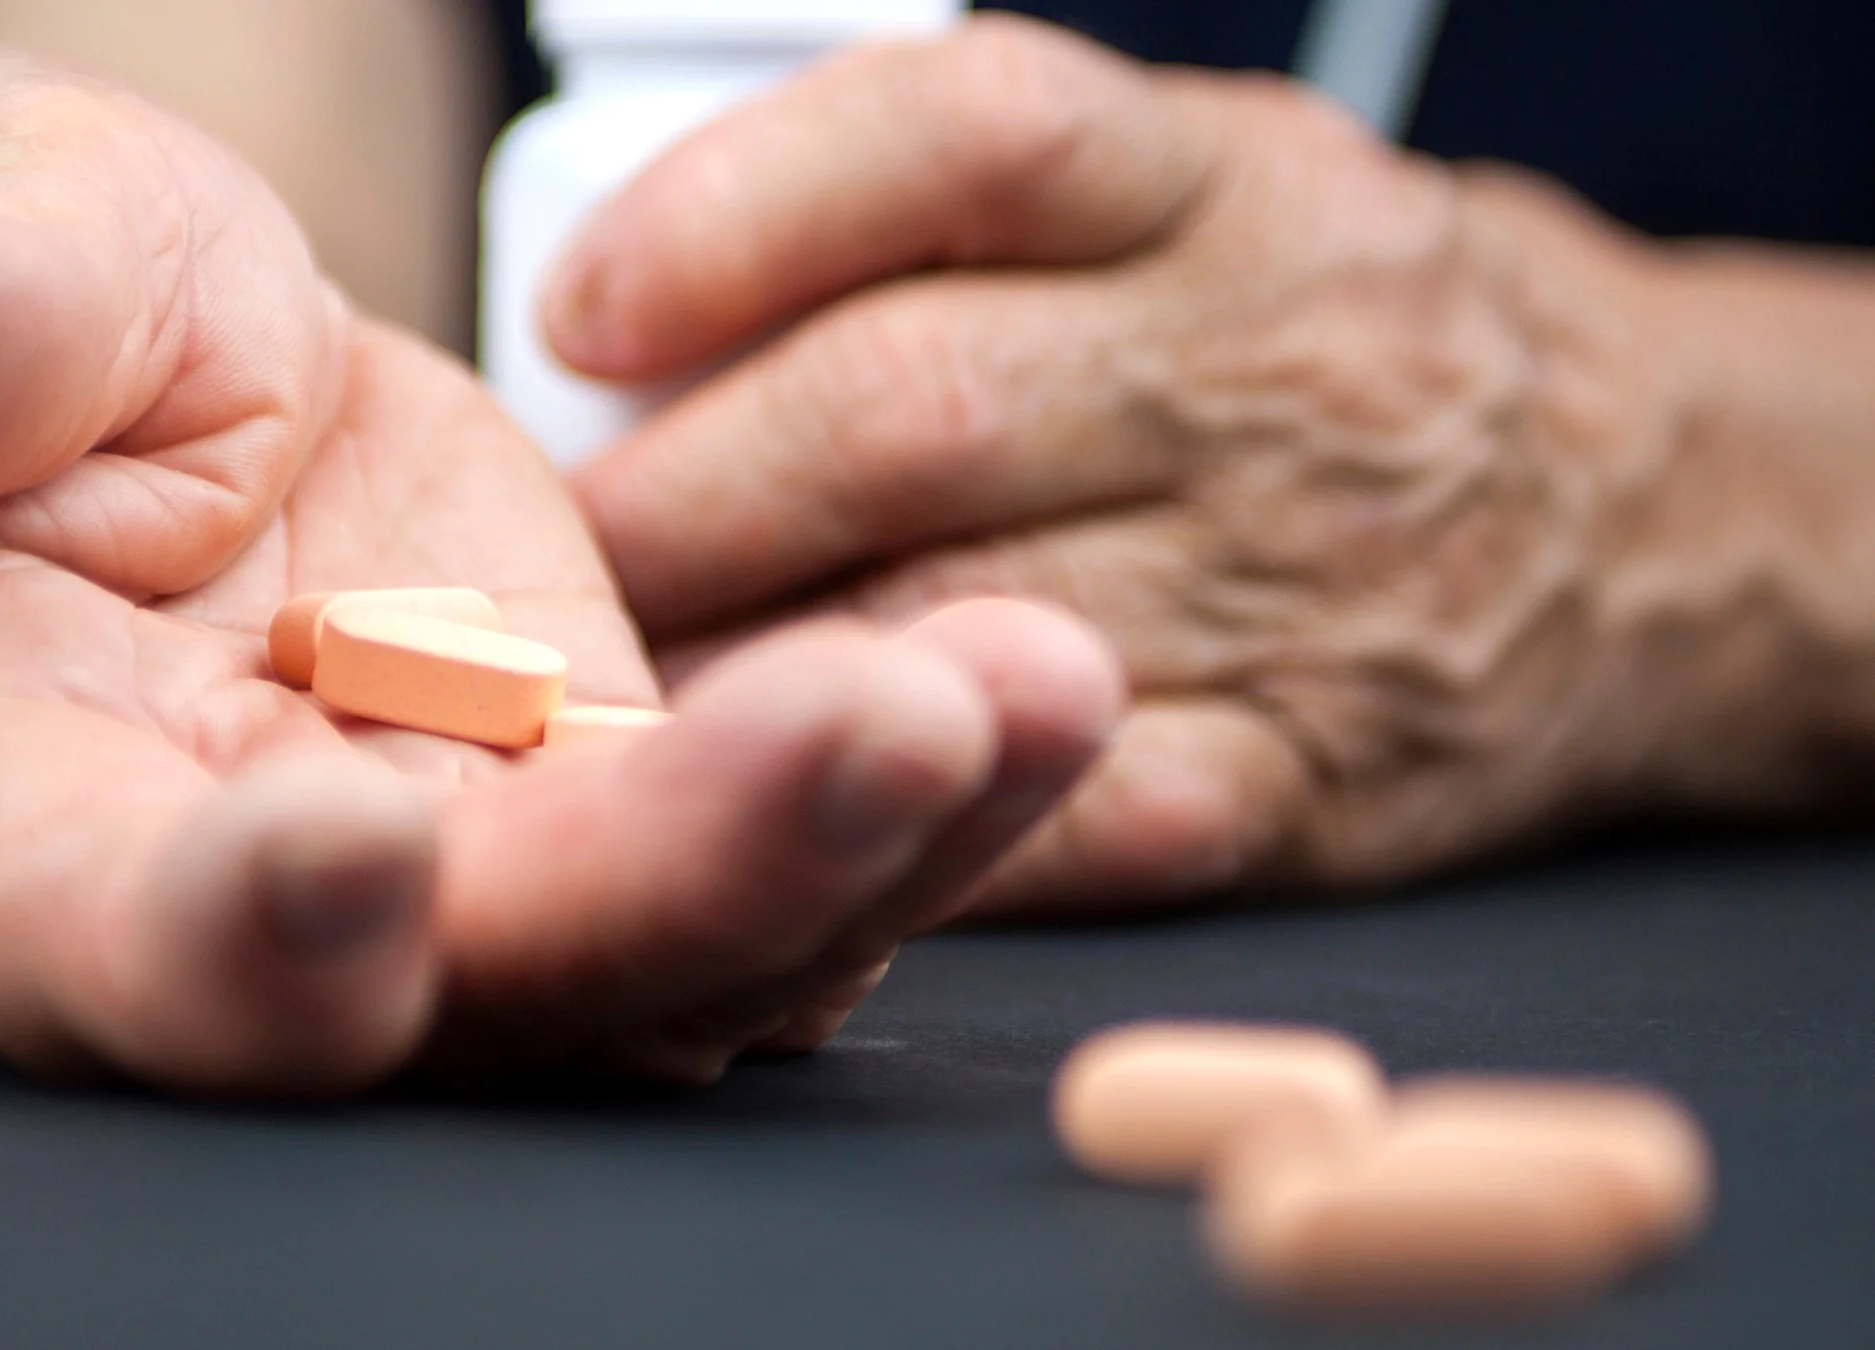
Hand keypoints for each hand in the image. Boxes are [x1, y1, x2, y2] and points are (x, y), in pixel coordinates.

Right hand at [0, 50, 1122, 1094]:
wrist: (196, 355)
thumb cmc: (39, 295)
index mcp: (27, 804)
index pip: (103, 934)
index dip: (221, 940)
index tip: (358, 852)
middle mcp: (270, 907)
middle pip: (473, 988)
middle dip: (679, 880)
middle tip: (885, 733)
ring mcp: (476, 875)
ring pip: (678, 949)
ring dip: (870, 847)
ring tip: (1035, 684)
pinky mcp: (627, 807)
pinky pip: (789, 846)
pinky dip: (923, 786)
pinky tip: (1042, 685)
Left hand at [554, 17, 1706, 911]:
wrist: (1636, 508)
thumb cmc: (1320, 340)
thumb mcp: (1188, 196)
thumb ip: (949, 229)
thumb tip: (630, 325)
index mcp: (1212, 184)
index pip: (960, 138)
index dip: (737, 215)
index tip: (582, 316)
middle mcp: (1259, 362)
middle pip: (907, 406)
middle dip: (677, 499)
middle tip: (549, 565)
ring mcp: (1297, 579)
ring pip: (953, 628)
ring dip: (741, 680)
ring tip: (619, 703)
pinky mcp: (1310, 776)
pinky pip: (1066, 817)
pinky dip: (903, 821)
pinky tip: (792, 810)